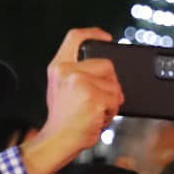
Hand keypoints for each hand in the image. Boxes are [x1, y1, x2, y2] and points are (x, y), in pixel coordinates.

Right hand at [26, 28, 123, 173]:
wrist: (57, 140)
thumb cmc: (63, 118)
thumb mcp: (60, 88)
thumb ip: (76, 72)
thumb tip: (105, 68)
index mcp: (58, 66)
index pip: (75, 37)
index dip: (93, 33)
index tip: (106, 38)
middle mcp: (68, 71)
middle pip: (107, 64)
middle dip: (110, 83)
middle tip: (98, 99)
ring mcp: (81, 83)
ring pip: (114, 85)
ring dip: (111, 101)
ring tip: (94, 111)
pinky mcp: (94, 98)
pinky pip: (116, 100)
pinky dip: (111, 112)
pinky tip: (97, 118)